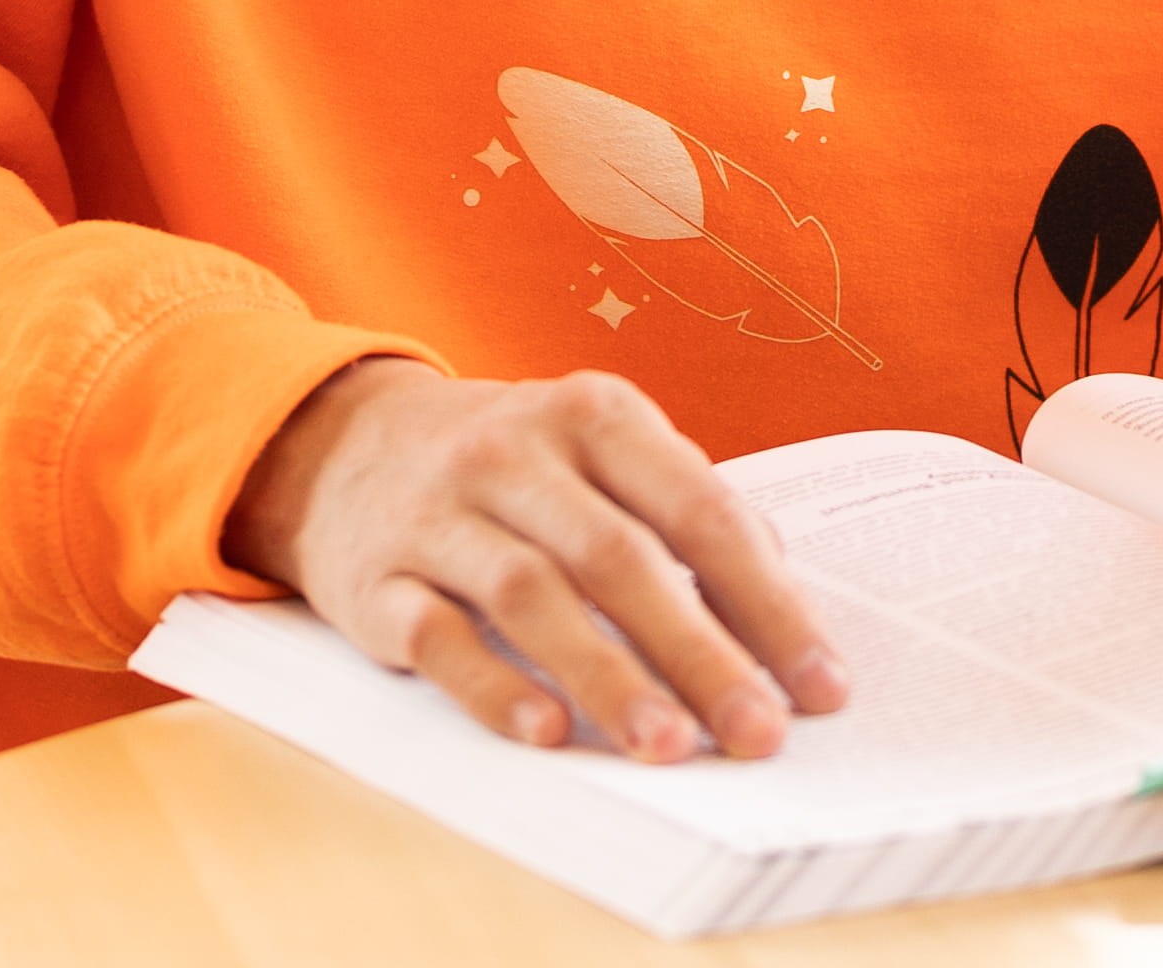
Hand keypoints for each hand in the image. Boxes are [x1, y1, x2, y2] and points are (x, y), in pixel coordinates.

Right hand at [222, 357, 850, 761]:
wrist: (343, 446)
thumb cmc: (516, 466)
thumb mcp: (602, 453)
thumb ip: (687, 512)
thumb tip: (780, 609)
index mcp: (596, 415)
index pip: (700, 510)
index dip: (768, 601)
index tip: (819, 683)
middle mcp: (516, 454)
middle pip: (622, 559)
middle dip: (700, 654)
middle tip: (757, 733)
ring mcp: (439, 515)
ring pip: (533, 597)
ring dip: (608, 677)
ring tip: (668, 746)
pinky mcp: (376, 581)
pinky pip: (437, 636)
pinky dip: (494, 687)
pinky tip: (546, 734)